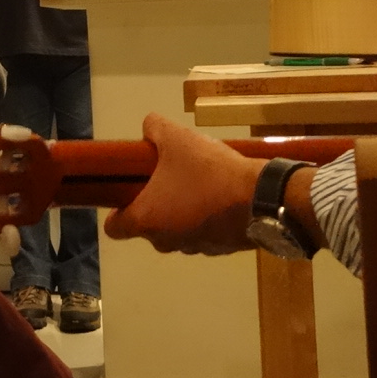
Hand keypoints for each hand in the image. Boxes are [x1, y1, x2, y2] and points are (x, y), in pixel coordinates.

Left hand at [103, 114, 264, 255]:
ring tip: (198, 183)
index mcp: (147, 220)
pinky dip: (206, 220)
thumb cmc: (210, 172)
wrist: (262, 199)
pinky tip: (220, 196)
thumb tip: (148, 127)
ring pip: (176, 231)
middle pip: (148, 226)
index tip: (129, 193)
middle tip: (168, 178)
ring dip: (181, 212)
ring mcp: (194, 249)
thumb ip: (154, 129)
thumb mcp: (178, 139)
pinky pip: (203, 234)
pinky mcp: (219, 250)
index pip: (114, 228)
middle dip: (154, 204)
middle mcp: (165, 241)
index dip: (117, 212)